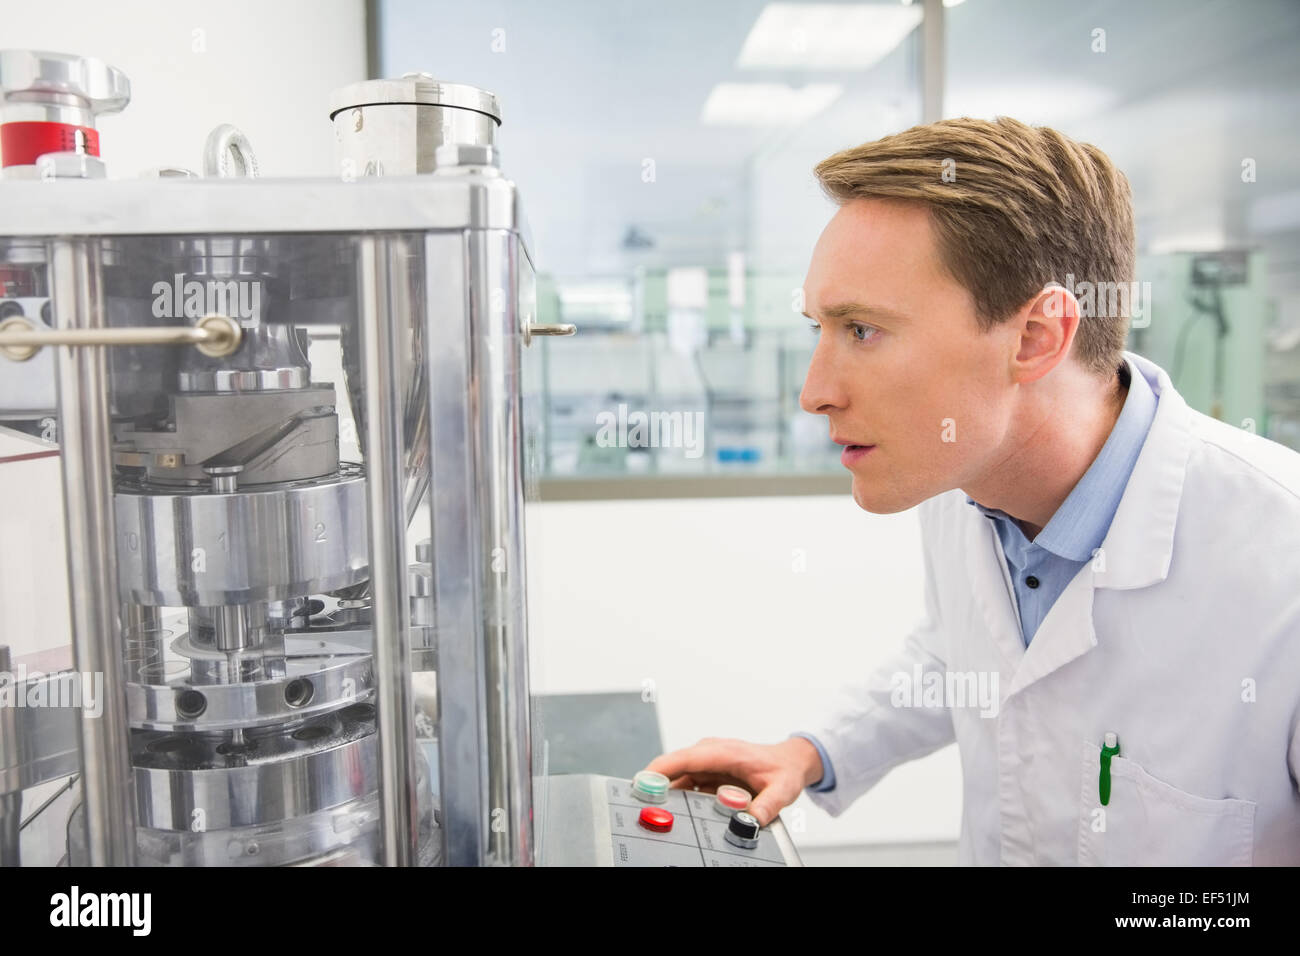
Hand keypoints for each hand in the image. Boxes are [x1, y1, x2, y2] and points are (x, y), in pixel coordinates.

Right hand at [641, 736, 823, 826]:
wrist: (788, 762)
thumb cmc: (783, 769)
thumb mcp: (781, 789)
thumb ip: (766, 806)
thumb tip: (749, 822)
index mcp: (725, 752)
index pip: (687, 758)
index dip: (662, 769)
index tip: (644, 781)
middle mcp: (711, 753)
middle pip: (674, 767)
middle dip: (655, 784)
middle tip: (642, 805)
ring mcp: (707, 763)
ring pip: (677, 777)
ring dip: (665, 794)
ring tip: (656, 814)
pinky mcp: (706, 773)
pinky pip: (686, 785)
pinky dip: (677, 798)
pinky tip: (673, 814)